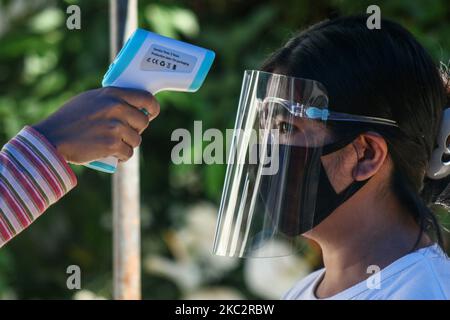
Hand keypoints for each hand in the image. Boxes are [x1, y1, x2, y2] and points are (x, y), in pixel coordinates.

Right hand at [32, 87, 159, 163]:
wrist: (52, 138)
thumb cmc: (69, 118)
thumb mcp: (90, 99)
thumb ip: (111, 99)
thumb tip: (132, 104)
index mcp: (113, 94)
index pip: (146, 98)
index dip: (153, 108)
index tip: (151, 114)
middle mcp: (116, 108)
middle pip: (143, 122)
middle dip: (136, 129)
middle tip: (123, 133)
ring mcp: (115, 127)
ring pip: (136, 139)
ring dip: (128, 144)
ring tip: (113, 144)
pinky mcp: (112, 144)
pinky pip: (128, 153)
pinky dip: (122, 156)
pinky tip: (113, 155)